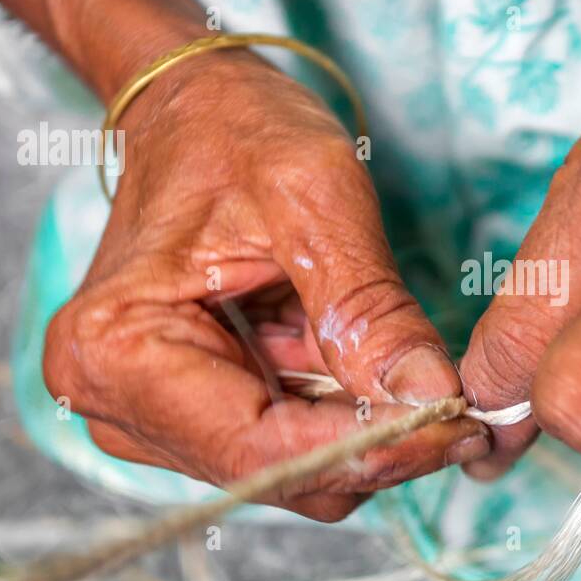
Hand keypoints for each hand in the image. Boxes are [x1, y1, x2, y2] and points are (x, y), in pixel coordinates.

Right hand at [43, 51, 489, 520]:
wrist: (195, 108)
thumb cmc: (233, 130)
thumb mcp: (313, 200)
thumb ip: (367, 309)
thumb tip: (430, 396)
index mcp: (115, 350)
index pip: (258, 446)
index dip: (368, 448)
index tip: (458, 427)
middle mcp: (115, 402)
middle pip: (274, 471)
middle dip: (377, 445)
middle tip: (465, 409)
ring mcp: (149, 415)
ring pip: (291, 470)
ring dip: (367, 434)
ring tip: (423, 376)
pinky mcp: (192, 413)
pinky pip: (289, 443)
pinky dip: (347, 417)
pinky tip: (379, 370)